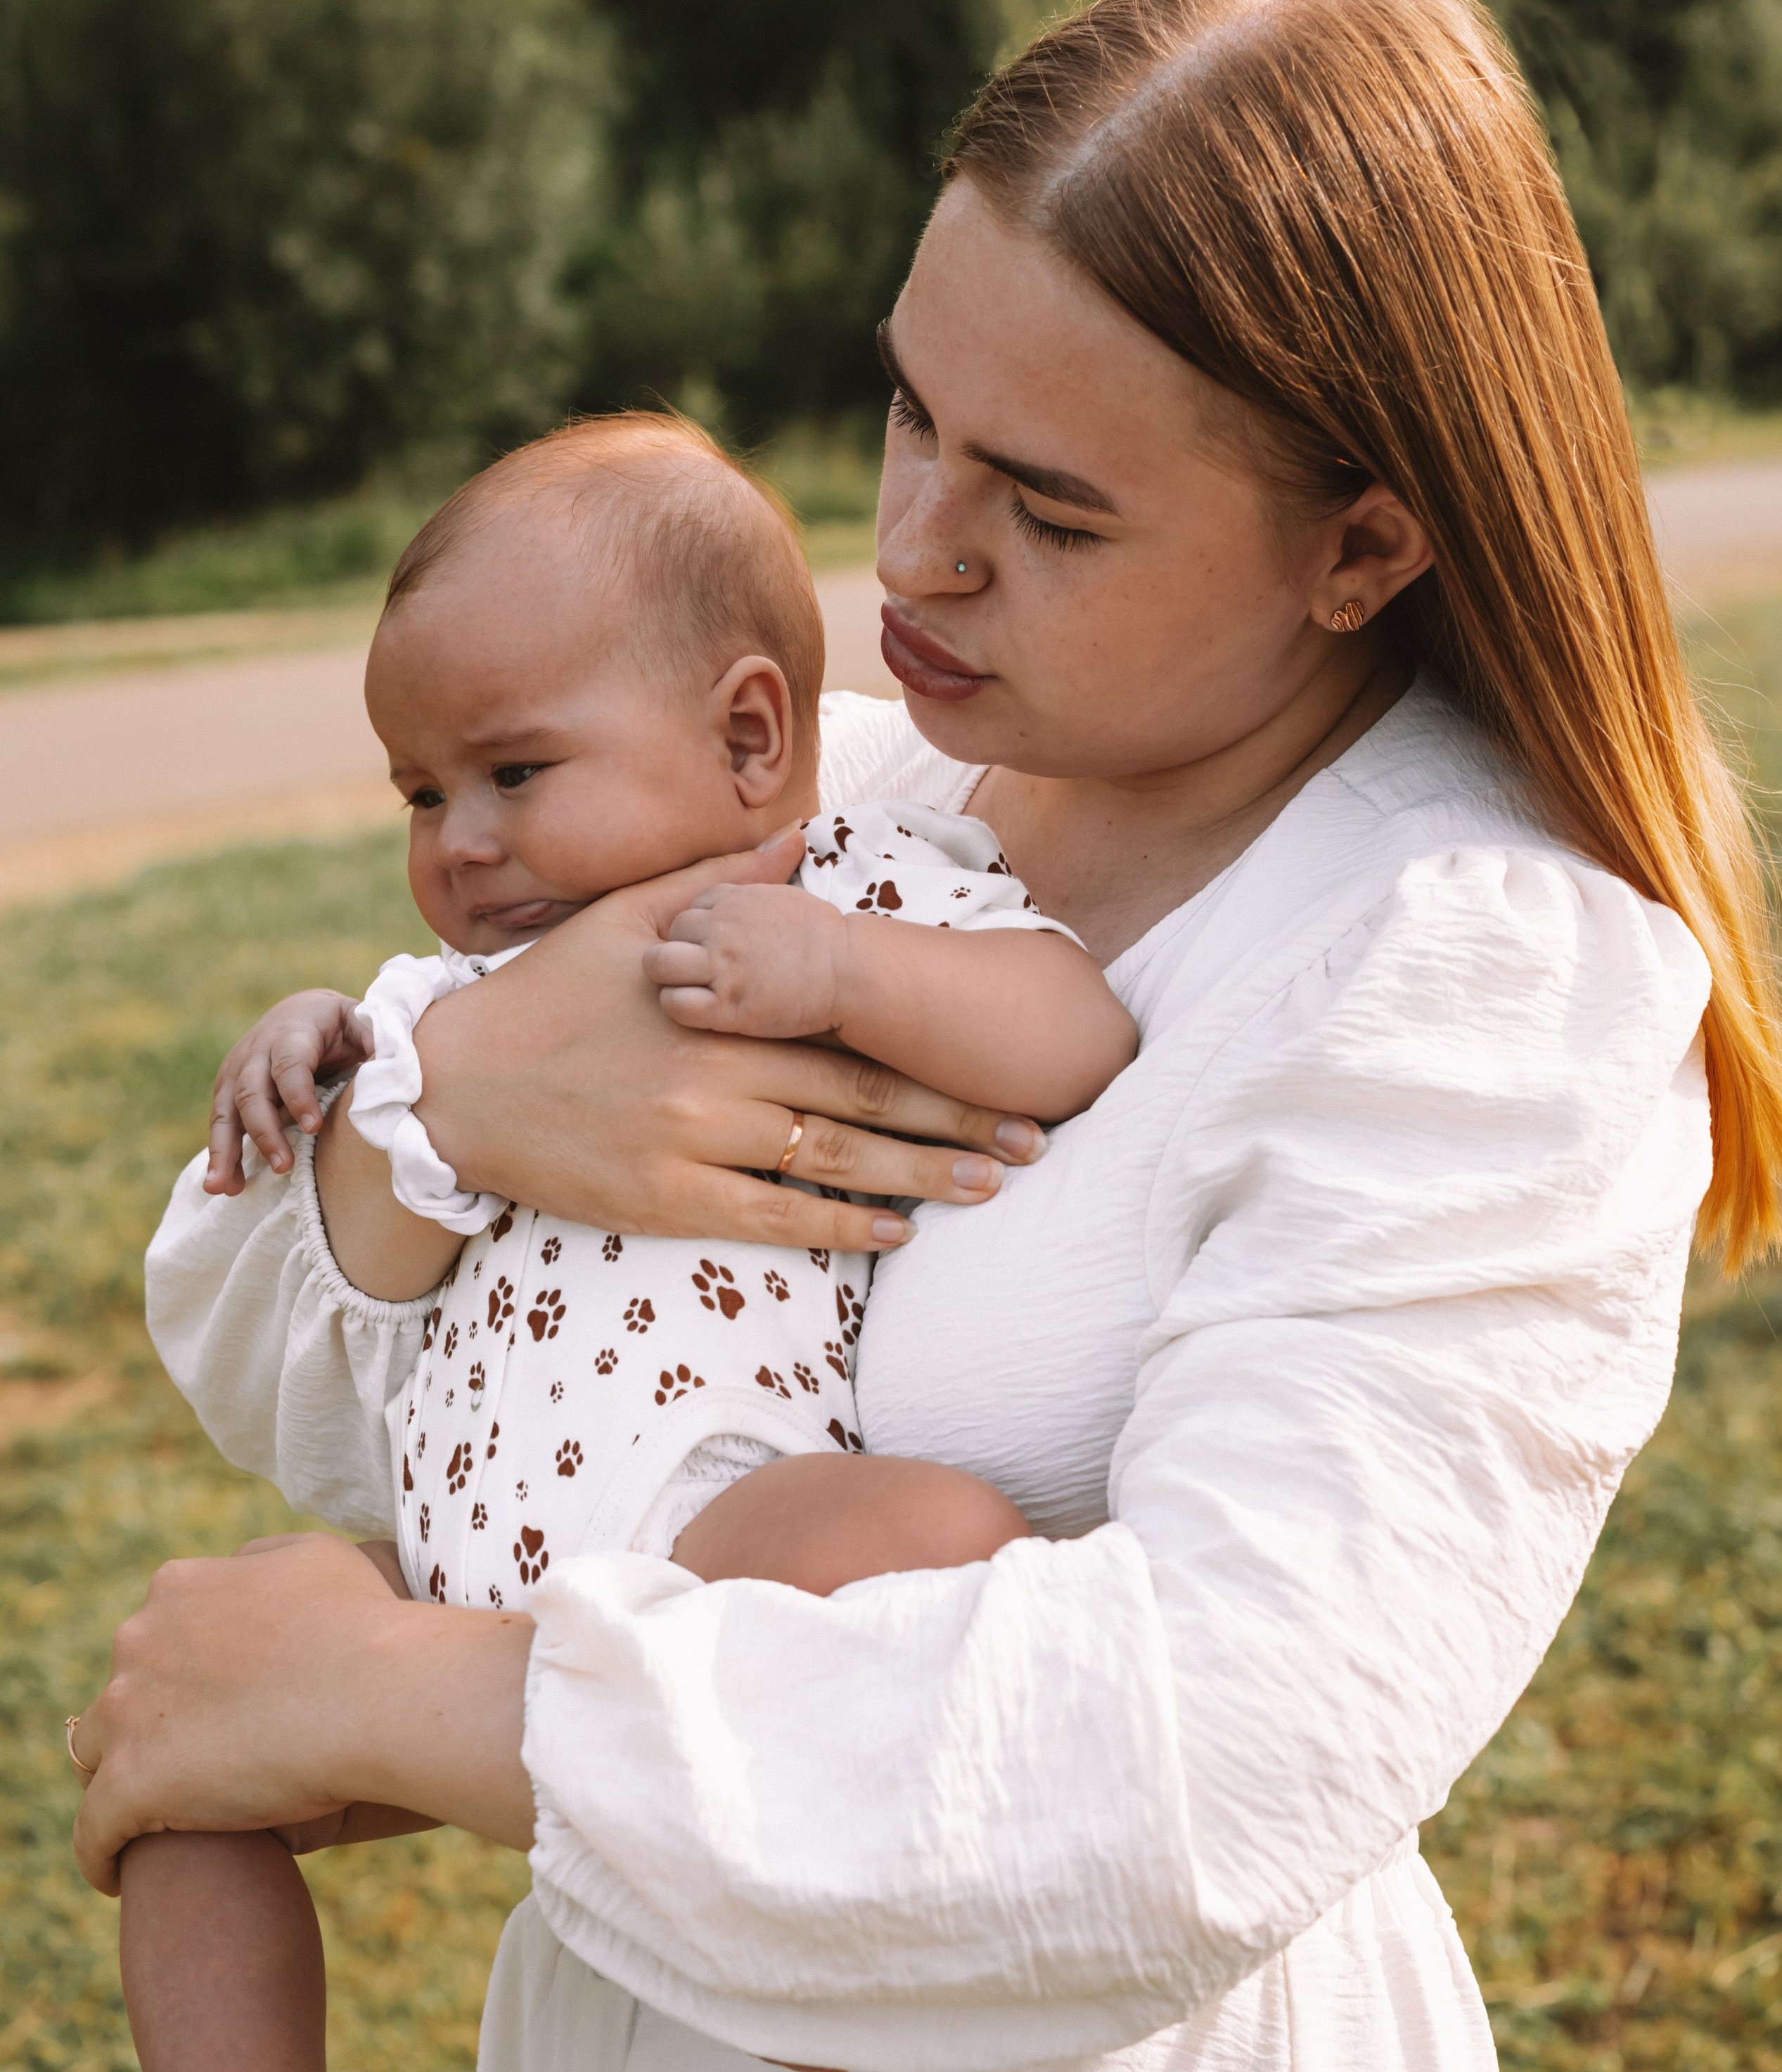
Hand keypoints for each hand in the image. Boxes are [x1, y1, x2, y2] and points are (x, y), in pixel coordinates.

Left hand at [68, 1537, 534, 1892]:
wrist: (380, 1692)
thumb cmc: (367, 1623)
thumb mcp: (314, 1557)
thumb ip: (261, 1565)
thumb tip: (239, 1573)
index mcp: (180, 1589)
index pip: (156, 1637)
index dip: (181, 1673)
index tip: (212, 1705)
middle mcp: (140, 1640)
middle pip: (121, 1693)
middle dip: (148, 1724)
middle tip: (195, 1764)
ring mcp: (129, 1713)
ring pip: (97, 1756)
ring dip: (119, 1783)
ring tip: (151, 1822)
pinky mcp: (131, 1786)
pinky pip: (94, 1832)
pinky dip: (101, 1854)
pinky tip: (119, 1875)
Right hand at [204, 990, 372, 1194]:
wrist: (303, 1013)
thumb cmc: (340, 1025)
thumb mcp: (361, 1021)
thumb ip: (375, 1040)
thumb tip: (393, 1066)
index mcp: (293, 1033)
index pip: (289, 1064)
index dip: (298, 1095)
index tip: (313, 1127)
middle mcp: (257, 1051)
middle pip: (252, 1091)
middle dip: (265, 1131)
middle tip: (283, 1166)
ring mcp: (238, 1070)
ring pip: (226, 1110)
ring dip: (225, 1150)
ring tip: (226, 1187)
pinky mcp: (229, 1090)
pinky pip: (221, 1124)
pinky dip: (219, 1155)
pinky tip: (222, 1186)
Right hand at [403, 830, 1045, 1260]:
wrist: (453, 1086)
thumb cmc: (545, 995)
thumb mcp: (627, 917)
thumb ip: (723, 882)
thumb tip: (805, 838)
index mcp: (720, 1006)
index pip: (852, 1029)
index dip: (936, 1053)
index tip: (1006, 1065)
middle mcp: (715, 1074)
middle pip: (863, 1100)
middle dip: (957, 1122)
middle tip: (1037, 1139)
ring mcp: (691, 1142)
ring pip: (830, 1162)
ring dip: (921, 1177)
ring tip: (994, 1185)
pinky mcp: (663, 1200)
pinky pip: (771, 1220)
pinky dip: (841, 1227)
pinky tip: (899, 1233)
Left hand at [644, 881, 846, 1038]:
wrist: (850, 972)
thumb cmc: (825, 938)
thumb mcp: (790, 893)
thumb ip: (769, 872)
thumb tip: (790, 834)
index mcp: (734, 899)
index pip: (693, 906)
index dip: (703, 928)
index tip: (721, 945)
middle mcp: (721, 928)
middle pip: (674, 931)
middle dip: (683, 948)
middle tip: (704, 968)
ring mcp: (722, 967)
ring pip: (660, 964)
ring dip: (669, 976)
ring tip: (691, 987)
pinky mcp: (727, 1006)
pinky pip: (676, 1003)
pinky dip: (679, 1006)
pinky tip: (701, 1010)